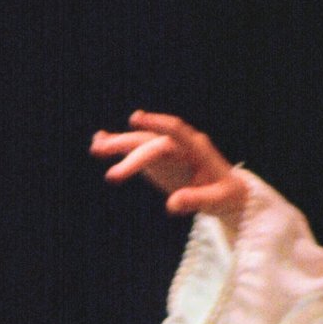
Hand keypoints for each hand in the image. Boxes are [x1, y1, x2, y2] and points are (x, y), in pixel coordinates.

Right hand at [95, 112, 249, 236]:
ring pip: (140, 142)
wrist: (226, 192)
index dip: (156, 123)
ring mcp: (167, 150)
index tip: (136, 119)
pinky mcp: (158, 159)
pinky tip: (98, 141)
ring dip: (118, 144)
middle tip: (109, 167)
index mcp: (197, 148)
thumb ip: (196, 200)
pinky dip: (119, 146)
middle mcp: (179, 144)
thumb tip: (172, 204)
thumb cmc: (225, 195)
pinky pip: (136, 150)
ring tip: (96, 146)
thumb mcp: (216, 200)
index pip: (175, 131)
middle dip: (129, 148)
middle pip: (150, 141)